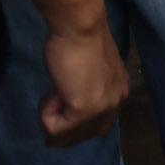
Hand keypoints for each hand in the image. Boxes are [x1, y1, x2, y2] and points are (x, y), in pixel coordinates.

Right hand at [37, 12, 122, 146]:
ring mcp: (102, 108)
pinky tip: (54, 91)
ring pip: (65, 136)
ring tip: (56, 91)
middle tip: (55, 96)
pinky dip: (45, 113)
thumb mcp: (89, 74)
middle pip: (81, 137)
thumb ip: (88, 92)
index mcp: (119, 93)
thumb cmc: (78, 43)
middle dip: (60, 125)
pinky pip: (54, 129)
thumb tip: (69, 114)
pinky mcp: (84, 110)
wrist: (78, 27)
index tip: (61, 97)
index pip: (95, 128)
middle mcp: (116, 103)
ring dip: (51, 118)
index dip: (70, 120)